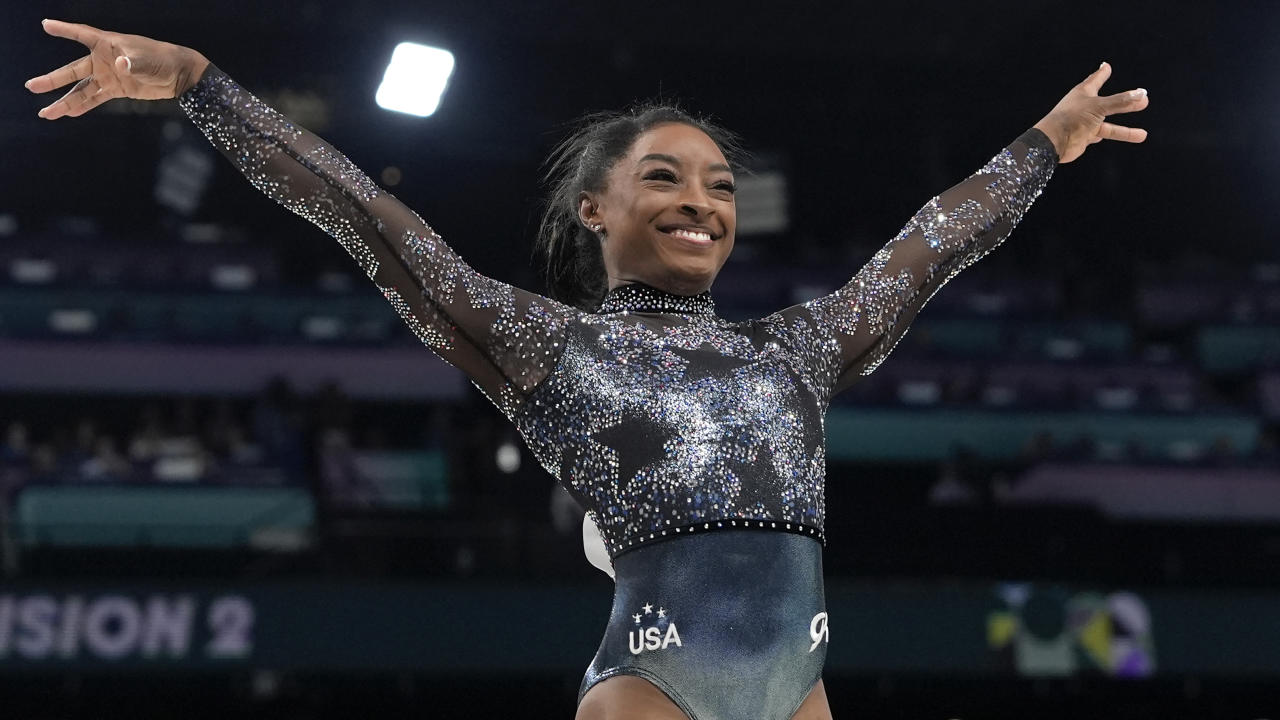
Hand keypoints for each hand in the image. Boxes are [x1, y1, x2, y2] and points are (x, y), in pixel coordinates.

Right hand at [24, 19, 209, 119]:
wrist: (178, 74)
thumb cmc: (163, 59)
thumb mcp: (148, 60)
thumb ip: (133, 63)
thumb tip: (120, 66)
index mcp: (108, 44)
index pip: (81, 34)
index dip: (64, 29)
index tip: (46, 25)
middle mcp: (103, 59)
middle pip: (73, 70)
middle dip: (53, 80)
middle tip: (31, 86)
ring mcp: (108, 75)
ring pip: (81, 90)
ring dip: (65, 101)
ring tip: (46, 113)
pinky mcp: (117, 89)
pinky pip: (95, 99)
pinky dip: (82, 107)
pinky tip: (68, 114)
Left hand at [1033, 62, 1148, 162]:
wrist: (1054, 141)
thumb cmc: (1072, 118)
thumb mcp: (1100, 106)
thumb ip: (1121, 101)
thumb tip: (1142, 94)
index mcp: (1083, 93)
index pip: (1095, 79)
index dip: (1102, 73)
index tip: (1106, 66)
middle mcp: (1084, 107)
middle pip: (1110, 103)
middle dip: (1126, 102)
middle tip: (1144, 99)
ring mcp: (1084, 123)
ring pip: (1109, 126)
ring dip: (1125, 131)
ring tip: (1143, 135)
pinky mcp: (1084, 137)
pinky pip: (1100, 135)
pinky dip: (1109, 136)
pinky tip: (1115, 137)